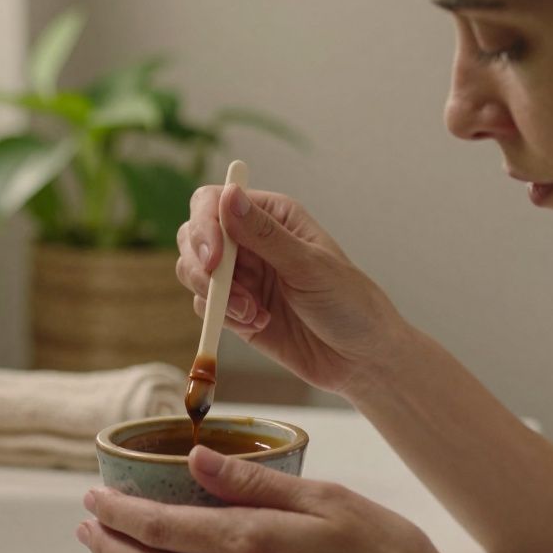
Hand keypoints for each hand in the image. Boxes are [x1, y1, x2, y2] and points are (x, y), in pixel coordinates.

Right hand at [176, 185, 403, 393]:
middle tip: (226, 294)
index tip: (214, 260)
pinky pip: (205, 307)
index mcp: (271, 216)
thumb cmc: (348, 303)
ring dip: (217, 297)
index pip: (212, 203)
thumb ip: (264, 234)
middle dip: (201, 267)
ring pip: (194, 273)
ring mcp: (241, 277)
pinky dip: (224, 319)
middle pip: (193, 237)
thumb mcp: (308, 265)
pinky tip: (259, 324)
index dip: (204, 227)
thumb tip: (228, 195)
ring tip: (254, 314)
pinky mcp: (235, 310)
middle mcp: (250, 241)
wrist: (360, 357)